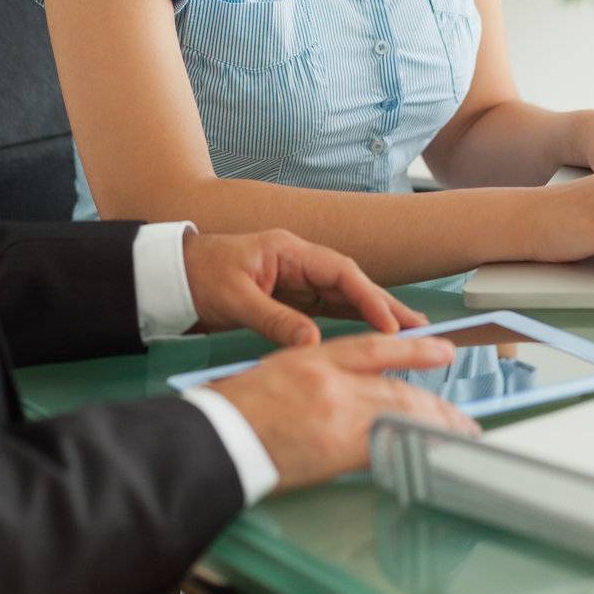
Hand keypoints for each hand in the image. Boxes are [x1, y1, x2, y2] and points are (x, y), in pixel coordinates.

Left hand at [182, 228, 428, 345]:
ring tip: (409, 336)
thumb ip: (274, 319)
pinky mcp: (292, 299)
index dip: (368, 296)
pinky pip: (329, 311)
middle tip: (420, 328)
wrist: (173, 275)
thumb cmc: (200, 276)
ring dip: (375, 316)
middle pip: (352, 283)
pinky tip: (374, 337)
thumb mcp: (235, 298)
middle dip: (385, 305)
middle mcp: (300, 263)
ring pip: (345, 299)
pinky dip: (354, 323)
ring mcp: (298, 281)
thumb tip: (312, 342)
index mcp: (289, 251)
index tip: (390, 322)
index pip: (340, 272)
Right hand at [211, 331, 479, 491]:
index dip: (413, 349)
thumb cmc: (237, 407)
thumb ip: (316, 376)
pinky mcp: (338, 449)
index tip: (441, 349)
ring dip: (432, 427)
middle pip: (396, 388)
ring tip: (456, 435)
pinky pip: (387, 448)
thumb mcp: (278, 371)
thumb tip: (345, 392)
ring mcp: (338, 414)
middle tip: (460, 414)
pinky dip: (411, 451)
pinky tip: (427, 456)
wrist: (220, 435)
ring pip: (399, 416)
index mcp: (316, 358)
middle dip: (433, 402)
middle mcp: (333, 381)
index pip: (375, 348)